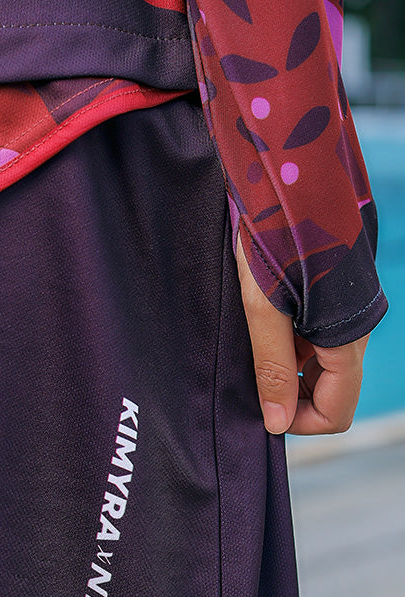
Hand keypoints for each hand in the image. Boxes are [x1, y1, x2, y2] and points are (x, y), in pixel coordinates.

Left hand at [235, 235, 369, 435]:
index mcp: (346, 338)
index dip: (299, 421)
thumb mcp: (262, 306)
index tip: (261, 409)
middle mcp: (350, 331)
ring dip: (283, 370)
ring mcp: (338, 316)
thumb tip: (276, 422)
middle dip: (290, 396)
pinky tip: (256, 325)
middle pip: (329, 393)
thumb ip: (272, 367)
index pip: (337, 412)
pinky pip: (309, 341)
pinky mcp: (323, 300)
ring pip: (316, 369)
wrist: (288, 174)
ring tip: (247, 344)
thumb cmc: (274, 233)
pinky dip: (284, 346)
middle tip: (248, 377)